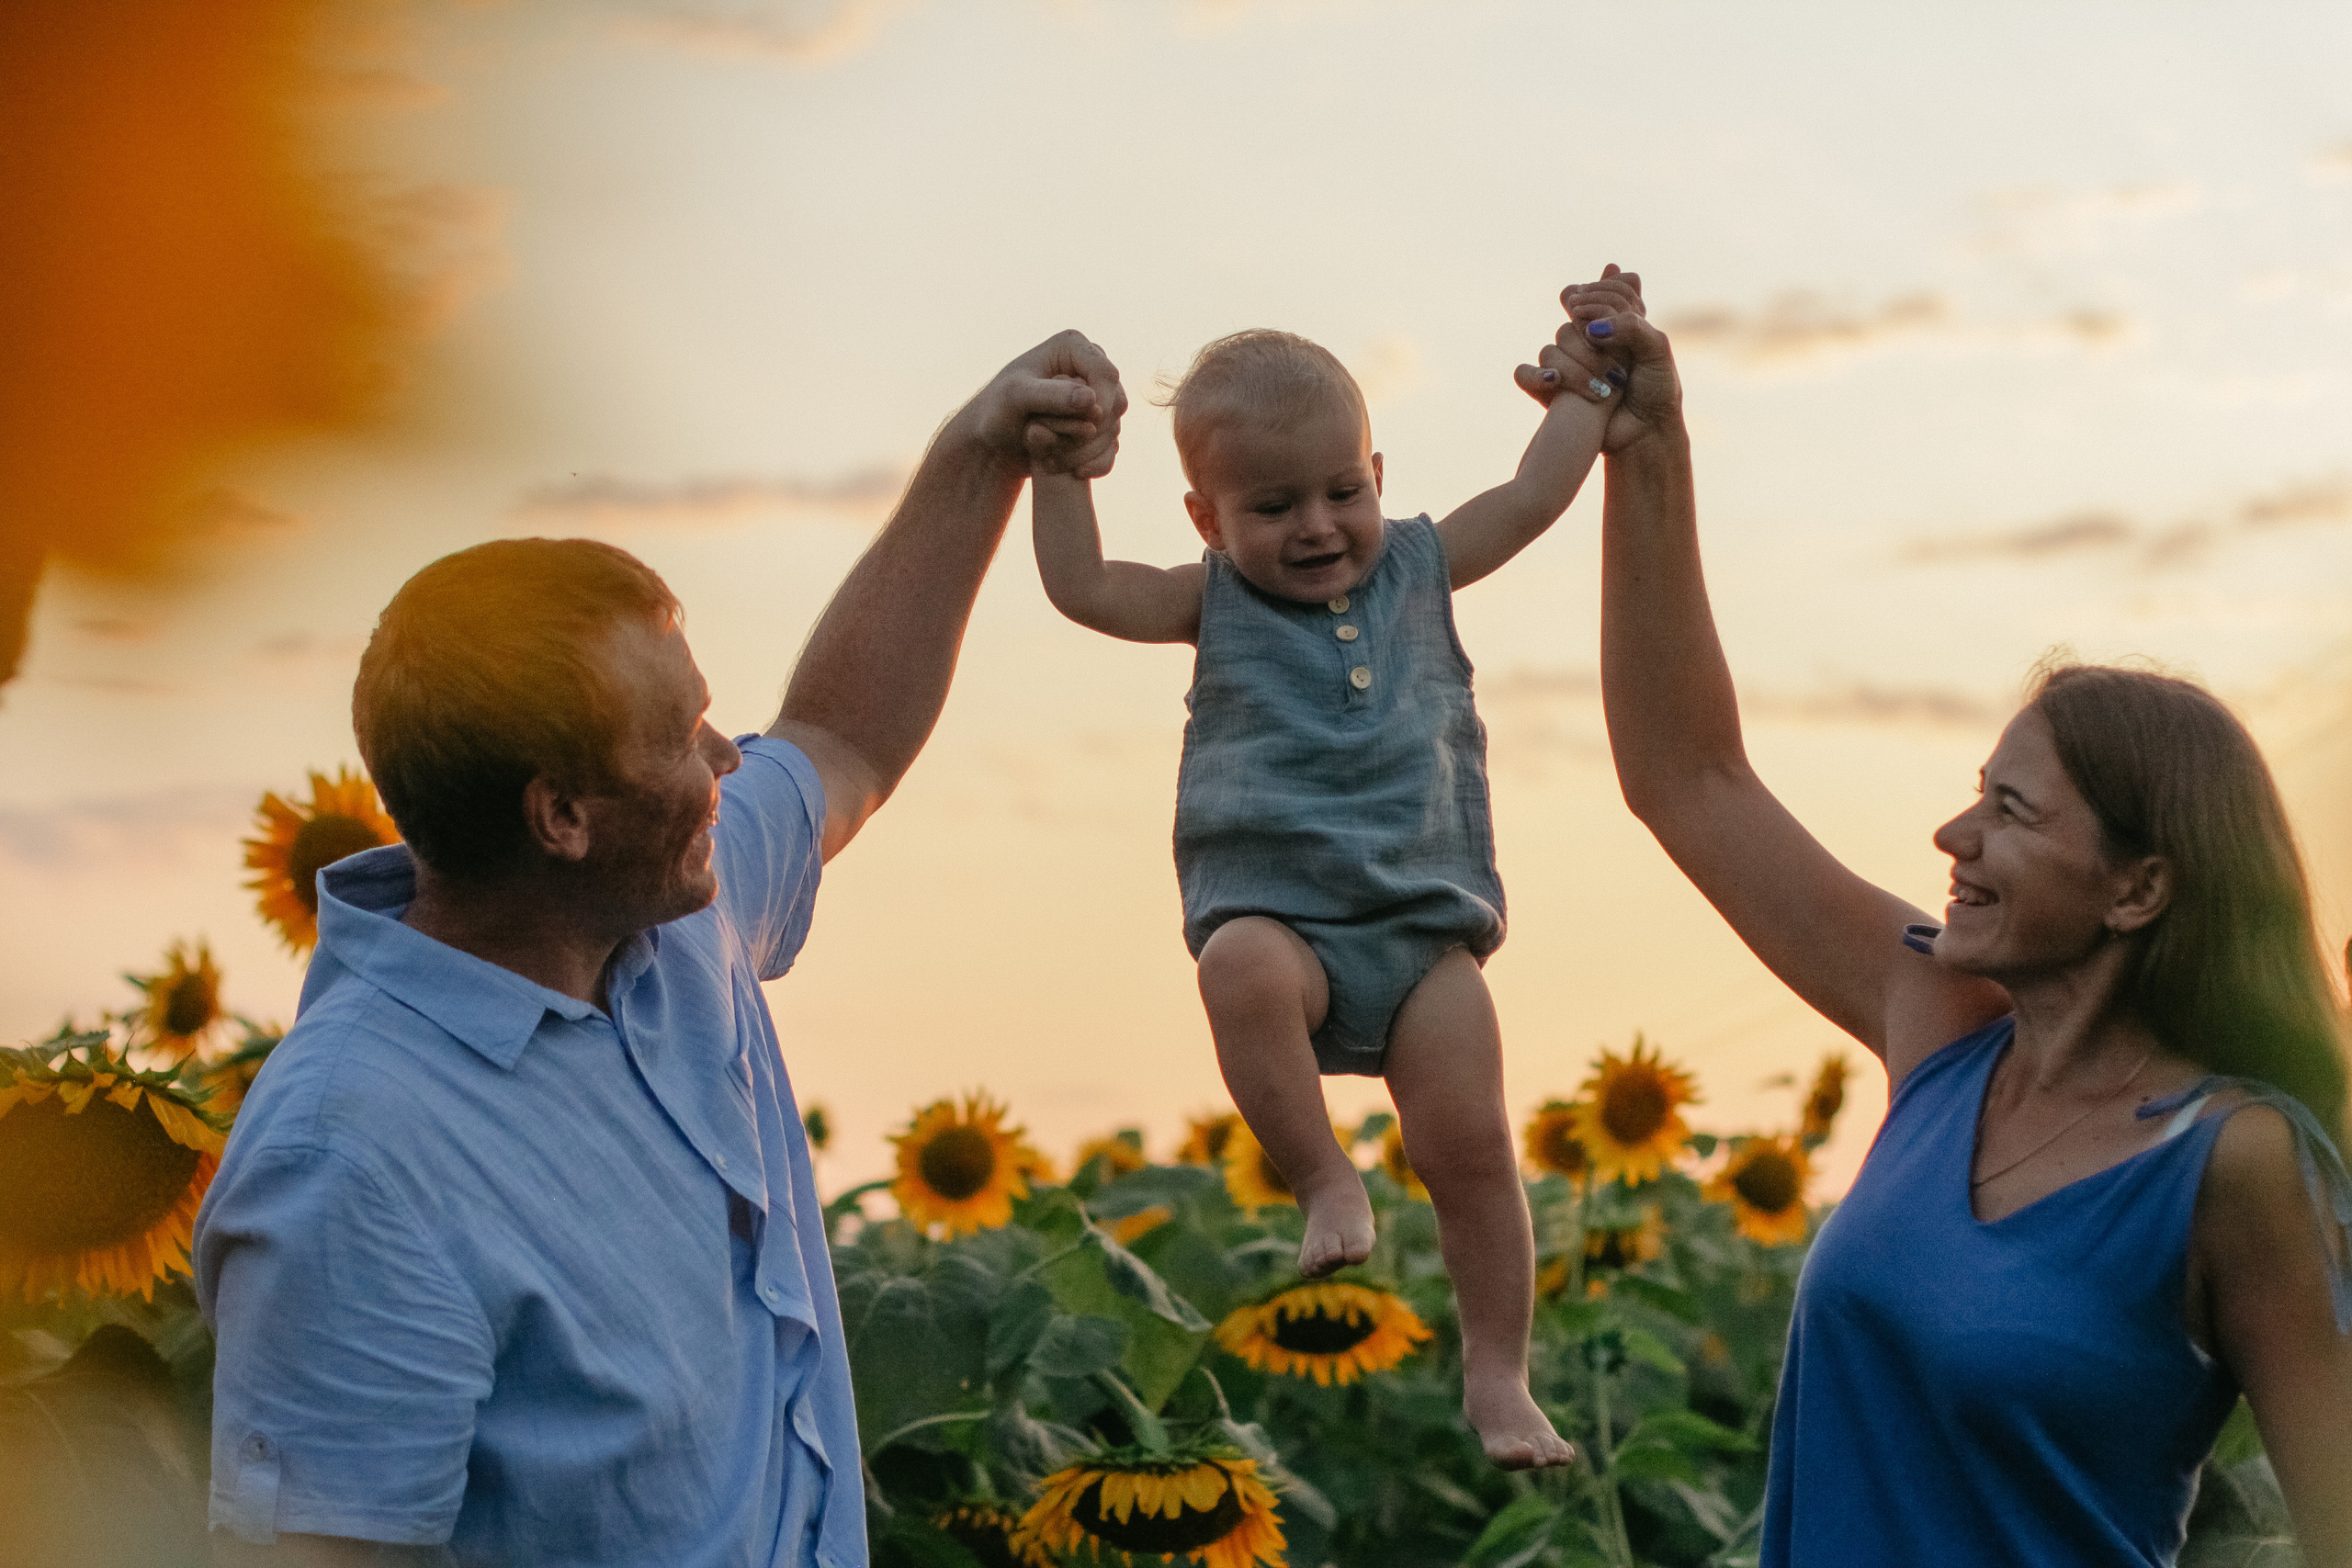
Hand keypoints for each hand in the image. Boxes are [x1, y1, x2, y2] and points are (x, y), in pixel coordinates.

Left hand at [956, 330, 1128, 480]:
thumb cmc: (997, 410)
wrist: (992, 437)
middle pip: (1117, 401)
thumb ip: (1051, 396)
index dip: (1103, 402)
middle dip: (1094, 429)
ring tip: (1055, 459)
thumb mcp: (1017, 398)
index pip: (1107, 374)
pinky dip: (1095, 460)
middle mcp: (1088, 367)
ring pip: (1115, 425)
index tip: (1086, 427)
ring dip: (1090, 449)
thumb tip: (1091, 399)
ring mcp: (1094, 395)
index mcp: (1072, 346)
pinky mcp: (1094, 422)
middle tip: (1060, 448)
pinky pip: (1111, 444)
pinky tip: (1074, 472)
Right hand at [1514, 265, 1681, 452]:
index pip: (1591, 293)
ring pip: (1552, 348)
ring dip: (1580, 367)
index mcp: (1611, 321)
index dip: (1599, 303)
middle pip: (1570, 321)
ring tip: (1605, 390)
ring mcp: (1567, 365)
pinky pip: (1525, 374)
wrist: (1646, 433)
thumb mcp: (1656, 349)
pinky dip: (1536, 377)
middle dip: (1594, 345)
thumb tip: (1592, 329)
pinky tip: (1556, 381)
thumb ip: (1630, 325)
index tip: (1616, 328)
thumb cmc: (1657, 391)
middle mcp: (1586, 340)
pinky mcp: (1551, 392)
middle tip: (1619, 368)